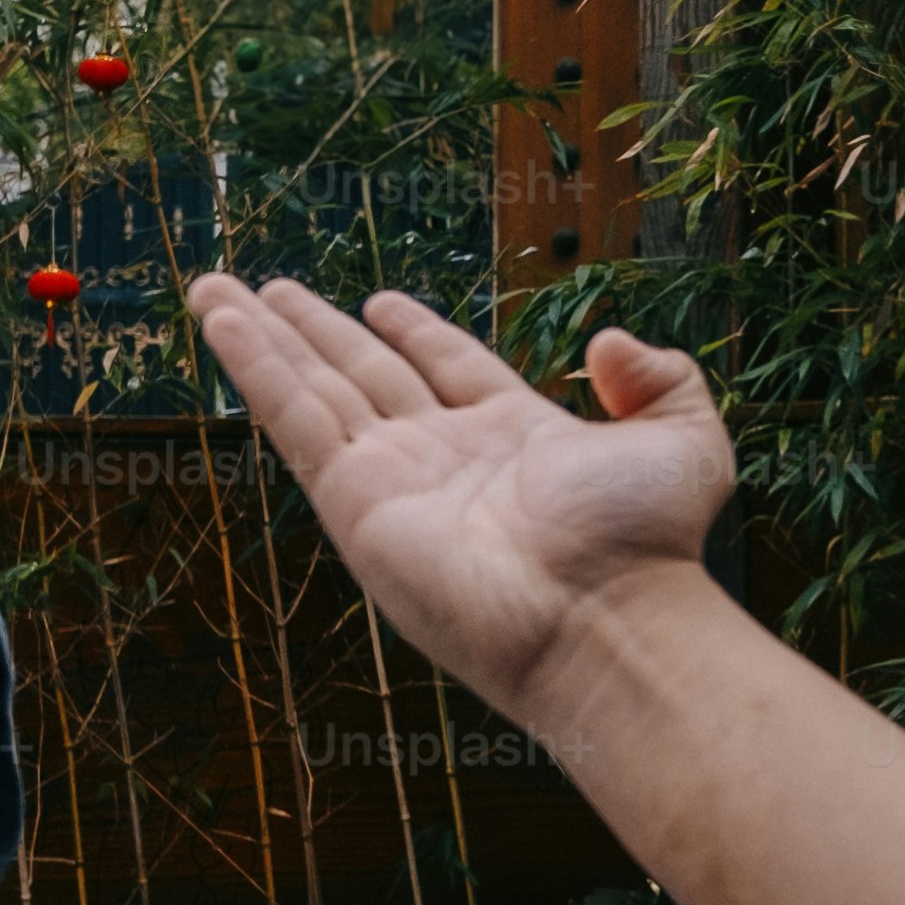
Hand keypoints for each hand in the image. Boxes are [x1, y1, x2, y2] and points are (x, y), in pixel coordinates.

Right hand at [178, 276, 733, 715]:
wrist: (607, 617)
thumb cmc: (649, 546)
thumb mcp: (688, 439)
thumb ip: (661, 381)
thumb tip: (612, 344)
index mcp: (517, 440)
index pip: (450, 371)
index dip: (417, 332)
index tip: (381, 301)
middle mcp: (447, 459)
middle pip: (368, 375)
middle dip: (318, 330)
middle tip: (272, 287)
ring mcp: (395, 481)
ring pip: (317, 390)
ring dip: (266, 337)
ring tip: (217, 289)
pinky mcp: (354, 502)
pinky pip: (294, 418)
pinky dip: (254, 367)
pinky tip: (221, 320)